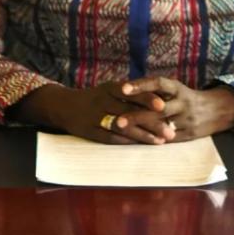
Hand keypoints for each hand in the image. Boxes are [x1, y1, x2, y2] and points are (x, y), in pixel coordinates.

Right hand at [9, 83, 177, 144]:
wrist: (64, 106)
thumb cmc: (94, 97)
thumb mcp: (109, 89)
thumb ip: (130, 93)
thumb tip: (159, 97)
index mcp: (110, 88)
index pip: (131, 93)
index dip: (147, 98)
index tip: (163, 104)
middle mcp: (103, 101)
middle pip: (130, 111)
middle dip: (151, 122)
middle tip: (170, 130)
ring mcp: (96, 117)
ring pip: (123, 127)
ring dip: (142, 135)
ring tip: (160, 141)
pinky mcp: (92, 132)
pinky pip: (111, 138)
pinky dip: (127, 142)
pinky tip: (140, 146)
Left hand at [119, 77, 233, 141]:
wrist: (218, 110)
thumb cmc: (187, 98)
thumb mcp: (176, 89)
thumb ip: (156, 90)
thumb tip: (125, 90)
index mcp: (178, 88)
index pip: (158, 83)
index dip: (141, 85)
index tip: (123, 88)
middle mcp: (183, 102)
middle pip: (159, 109)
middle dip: (137, 115)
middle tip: (117, 119)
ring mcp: (187, 120)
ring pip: (163, 126)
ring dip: (143, 130)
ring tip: (126, 134)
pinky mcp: (189, 134)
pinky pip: (169, 139)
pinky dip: (153, 140)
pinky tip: (138, 142)